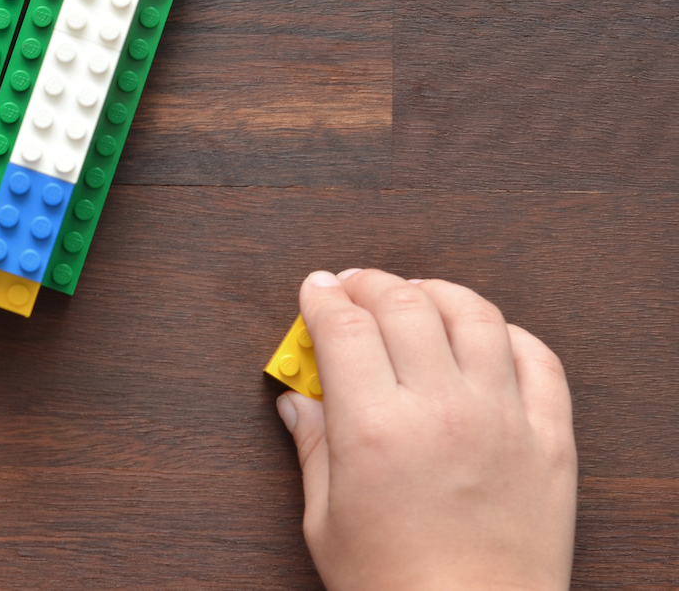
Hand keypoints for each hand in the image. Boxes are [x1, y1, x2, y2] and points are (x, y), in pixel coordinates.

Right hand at [275, 269, 575, 590]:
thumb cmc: (396, 587)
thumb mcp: (326, 521)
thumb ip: (312, 449)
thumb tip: (297, 402)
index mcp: (375, 429)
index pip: (343, 326)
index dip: (322, 297)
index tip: (314, 289)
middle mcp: (440, 410)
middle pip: (404, 305)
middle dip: (369, 284)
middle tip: (353, 288)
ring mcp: (501, 419)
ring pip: (474, 315)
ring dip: (437, 293)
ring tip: (417, 297)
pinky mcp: (549, 439)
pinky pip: (539, 359)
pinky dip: (508, 333)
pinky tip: (484, 337)